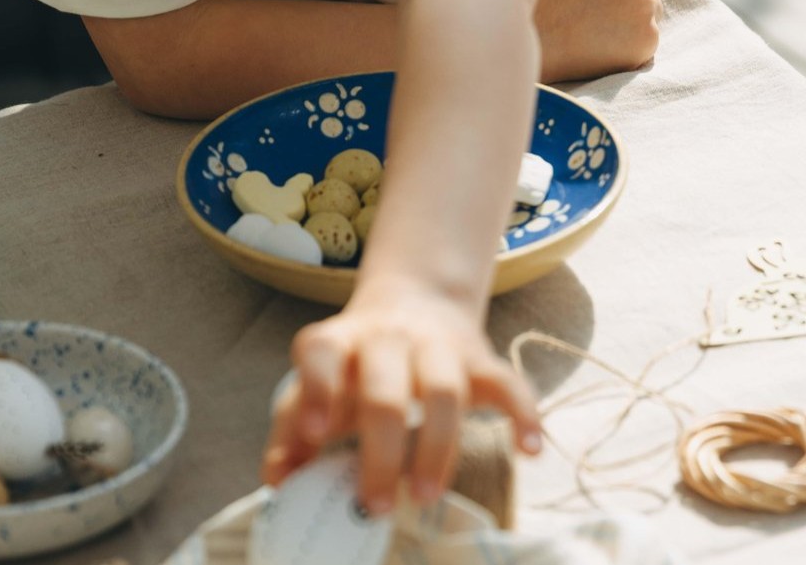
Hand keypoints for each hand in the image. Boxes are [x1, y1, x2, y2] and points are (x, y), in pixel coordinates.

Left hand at [261, 279, 540, 515]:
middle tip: (376, 505)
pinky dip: (523, 414)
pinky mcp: (481, 359)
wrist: (414, 301)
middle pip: (384, 390)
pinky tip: (529, 451)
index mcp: (338, 343)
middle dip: (381, 452)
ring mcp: (437, 346)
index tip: (318, 435)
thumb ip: (292, 430)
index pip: (320, 353)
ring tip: (425, 494)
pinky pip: (508, 382)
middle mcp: (386, 338)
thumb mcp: (318, 386)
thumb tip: (276, 479)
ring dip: (437, 448)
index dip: (317, 391)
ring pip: (444, 391)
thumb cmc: (356, 364)